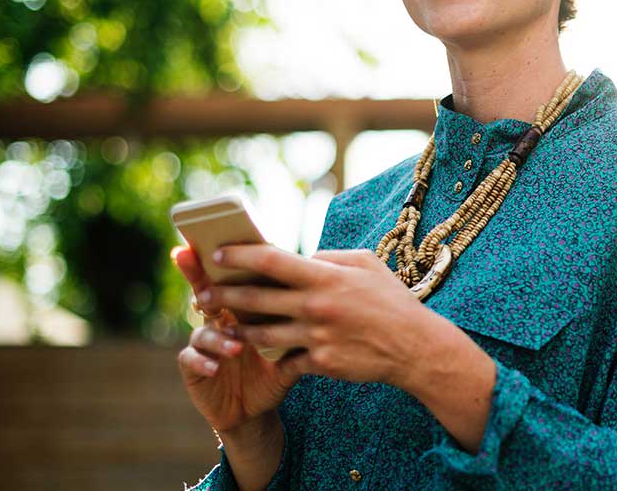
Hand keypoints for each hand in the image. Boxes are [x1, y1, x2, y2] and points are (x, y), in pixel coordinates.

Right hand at [171, 246, 300, 435]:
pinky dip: (203, 360)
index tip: (221, 242)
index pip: (233, 278)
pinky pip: (190, 359)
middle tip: (199, 268)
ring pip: (203, 330)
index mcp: (241, 308)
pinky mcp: (193, 367)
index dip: (224, 260)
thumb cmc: (275, 370)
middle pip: (205, 291)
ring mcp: (203, 342)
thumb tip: (330, 294)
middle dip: (197, 276)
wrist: (256, 409)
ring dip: (218, 337)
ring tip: (236, 347)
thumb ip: (301, 320)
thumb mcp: (291, 345)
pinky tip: (215, 367)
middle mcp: (218, 319)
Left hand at [204, 245, 498, 452]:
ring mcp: (316, 337)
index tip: (217, 254)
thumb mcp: (365, 264)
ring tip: (222, 325)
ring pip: (261, 334)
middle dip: (222, 295)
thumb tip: (302, 257)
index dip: (239, 256)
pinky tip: (260, 351)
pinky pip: (286, 359)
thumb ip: (329, 258)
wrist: (414, 347)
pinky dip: (273, 354)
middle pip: (255, 299)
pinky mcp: (320, 363)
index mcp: (325, 276)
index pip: (271, 260)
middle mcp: (316, 306)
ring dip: (238, 329)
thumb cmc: (390, 300)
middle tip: (202, 294)